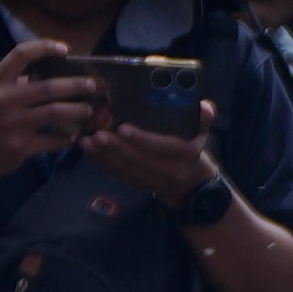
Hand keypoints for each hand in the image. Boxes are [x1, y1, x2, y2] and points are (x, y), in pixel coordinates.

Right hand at [0, 39, 103, 174]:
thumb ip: (13, 83)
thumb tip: (43, 71)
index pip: (20, 55)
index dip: (44, 48)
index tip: (66, 49)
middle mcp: (2, 100)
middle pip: (47, 87)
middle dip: (75, 85)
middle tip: (93, 86)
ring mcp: (12, 124)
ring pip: (55, 113)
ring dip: (78, 110)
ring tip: (89, 110)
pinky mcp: (21, 146)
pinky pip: (54, 140)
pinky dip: (68, 138)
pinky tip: (75, 136)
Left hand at [84, 102, 225, 211]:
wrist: (192, 181)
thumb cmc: (190, 145)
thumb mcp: (201, 131)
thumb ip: (202, 117)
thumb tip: (205, 107)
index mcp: (187, 153)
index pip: (165, 147)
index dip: (143, 139)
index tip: (122, 128)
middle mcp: (174, 170)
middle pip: (141, 160)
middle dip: (117, 148)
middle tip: (97, 134)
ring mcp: (156, 180)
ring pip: (128, 169)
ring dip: (105, 156)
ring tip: (87, 141)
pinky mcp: (141, 184)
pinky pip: (120, 175)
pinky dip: (103, 163)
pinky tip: (89, 151)